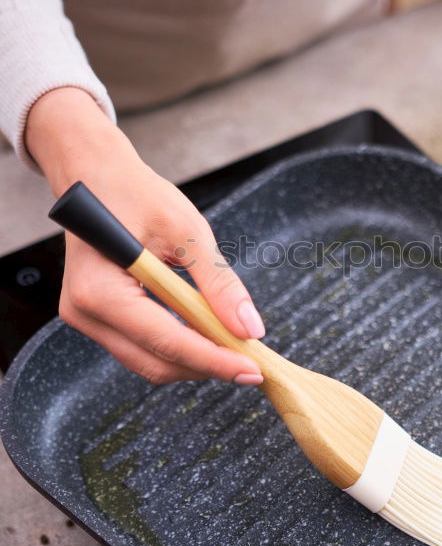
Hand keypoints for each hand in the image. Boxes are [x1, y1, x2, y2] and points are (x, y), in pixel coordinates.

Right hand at [26, 87, 264, 385]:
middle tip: (252, 362)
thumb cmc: (136, 194)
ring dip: (194, 360)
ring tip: (235, 349)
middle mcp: (85, 312)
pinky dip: (177, 346)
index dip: (213, 360)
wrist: (96, 176)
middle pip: (156, 362)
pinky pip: (141, 346)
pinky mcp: (96, 318)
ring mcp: (86, 319)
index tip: (252, 369)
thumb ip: (218, 282)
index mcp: (101, 290)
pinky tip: (207, 335)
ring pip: (149, 361)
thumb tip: (249, 327)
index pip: (166, 341)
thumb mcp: (187, 230)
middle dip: (206, 366)